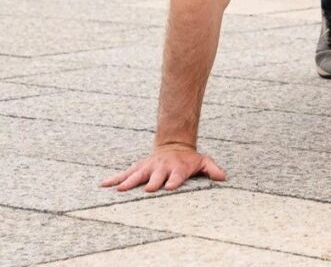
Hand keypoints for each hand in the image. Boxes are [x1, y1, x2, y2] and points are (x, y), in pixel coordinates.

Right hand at [101, 144, 225, 191]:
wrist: (174, 145)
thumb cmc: (189, 159)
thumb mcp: (203, 161)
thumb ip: (212, 169)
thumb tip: (223, 177)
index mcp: (177, 168)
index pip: (176, 176)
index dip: (173, 181)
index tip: (169, 187)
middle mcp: (161, 168)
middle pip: (156, 176)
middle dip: (152, 182)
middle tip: (147, 189)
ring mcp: (149, 168)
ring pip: (137, 175)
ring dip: (129, 182)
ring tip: (119, 189)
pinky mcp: (139, 168)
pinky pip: (124, 174)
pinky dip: (114, 179)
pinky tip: (103, 185)